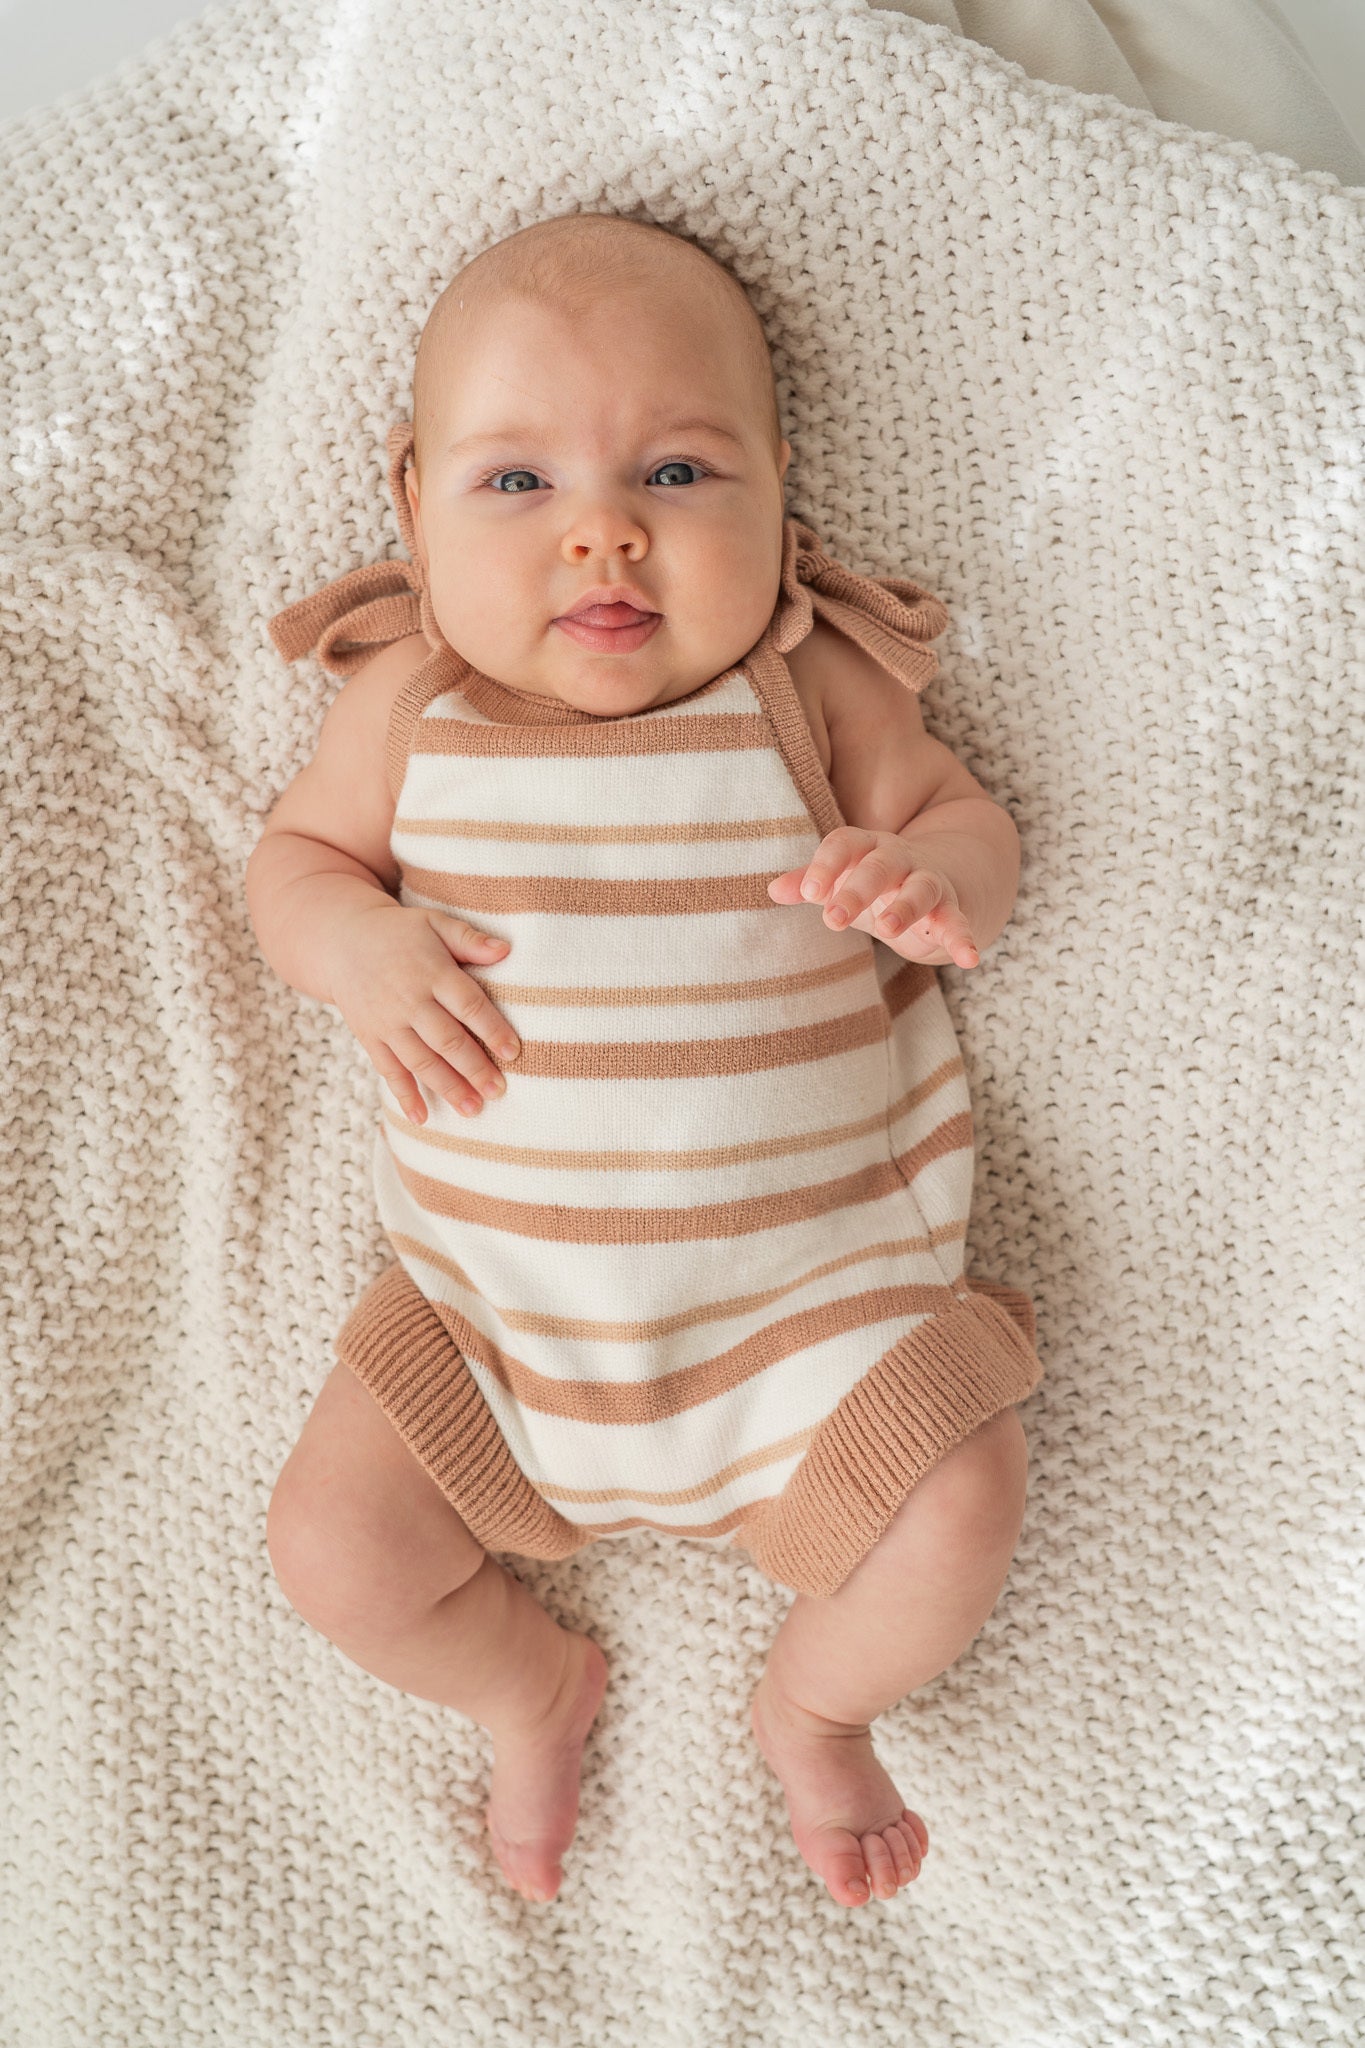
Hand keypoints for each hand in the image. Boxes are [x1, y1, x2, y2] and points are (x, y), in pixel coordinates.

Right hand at [325, 900, 520, 1122]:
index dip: (492, 1029)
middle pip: (446, 1040)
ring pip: (420, 1061)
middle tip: (498, 1091)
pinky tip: (422, 1117)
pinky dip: (404, 1095)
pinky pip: (388, 1070)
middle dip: (473, 1068)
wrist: (341, 941)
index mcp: (432, 972)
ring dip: (447, 1087)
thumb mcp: (434, 922)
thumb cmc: (400, 932)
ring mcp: (387, 1023)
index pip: (468, 1004)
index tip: (513, 1051)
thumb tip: (506, 950)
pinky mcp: (370, 1037)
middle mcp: (409, 1001)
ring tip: (472, 1109)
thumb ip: (469, 938)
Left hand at [767, 828, 980, 967]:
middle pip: (880, 867)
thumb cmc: (873, 882)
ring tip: (888, 930)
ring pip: (921, 889)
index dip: (825, 866)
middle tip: (834, 920)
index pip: (844, 844)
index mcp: (866, 847)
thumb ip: (810, 883)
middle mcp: (898, 859)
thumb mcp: (841, 881)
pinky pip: (957, 922)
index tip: (807, 893)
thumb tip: (772, 889)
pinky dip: (964, 939)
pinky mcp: (951, 909)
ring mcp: (928, 881)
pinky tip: (969, 958)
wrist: (937, 876)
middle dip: (857, 891)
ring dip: (906, 908)